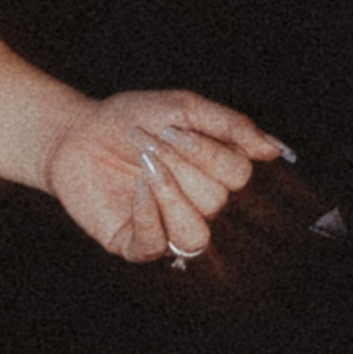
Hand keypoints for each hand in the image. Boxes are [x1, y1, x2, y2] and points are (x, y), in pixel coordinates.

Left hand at [44, 86, 287, 265]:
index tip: (174, 128)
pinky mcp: (137, 245)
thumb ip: (230, 126)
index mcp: (217, 173)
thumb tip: (273, 149)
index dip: (209, 153)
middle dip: (180, 164)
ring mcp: (169, 228)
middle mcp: (200, 206)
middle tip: (149, 141)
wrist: (78, 132)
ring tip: (145, 165)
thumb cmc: (132, 118)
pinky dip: (148, 213)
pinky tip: (136, 185)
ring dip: (170, 194)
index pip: (239, 176)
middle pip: (217, 200)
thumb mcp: (183, 109)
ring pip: (195, 233)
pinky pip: (156, 245)